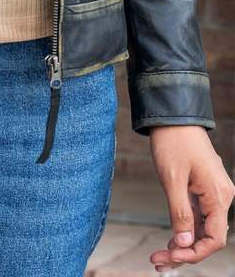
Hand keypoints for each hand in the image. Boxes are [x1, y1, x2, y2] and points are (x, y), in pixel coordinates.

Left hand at [149, 125, 234, 271]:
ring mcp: (213, 192)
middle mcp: (221, 196)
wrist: (173, 116)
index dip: (193, 253)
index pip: (214, 238)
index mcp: (218, 195)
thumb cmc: (173, 142)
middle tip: (157, 262)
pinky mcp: (204, 188)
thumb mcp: (172, 179)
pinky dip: (185, 229)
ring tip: (159, 257)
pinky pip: (199, 216)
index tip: (170, 257)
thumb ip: (180, 212)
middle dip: (184, 252)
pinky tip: (170, 240)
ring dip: (183, 243)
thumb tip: (183, 243)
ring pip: (202, 228)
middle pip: (207, 236)